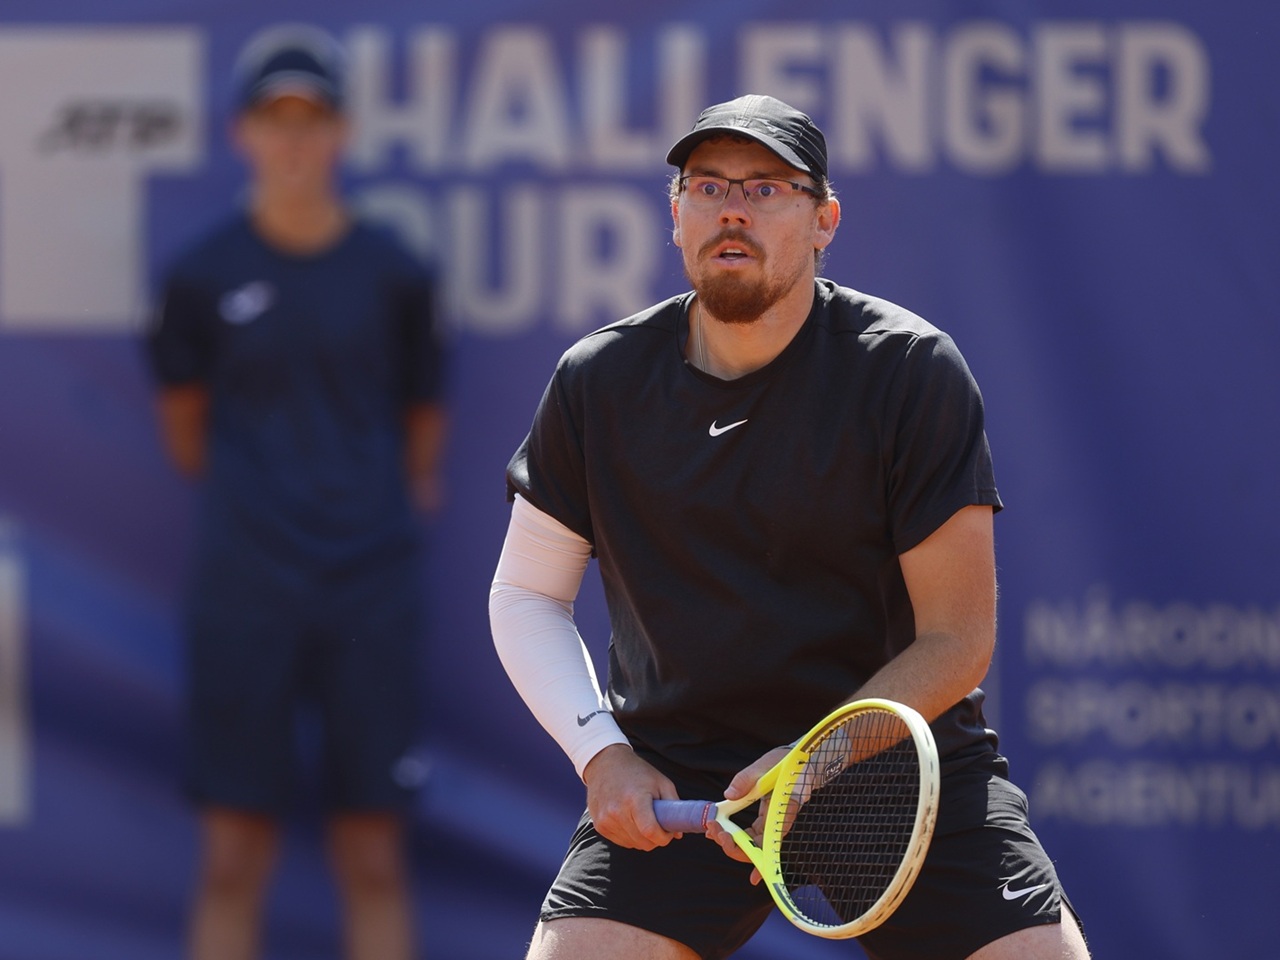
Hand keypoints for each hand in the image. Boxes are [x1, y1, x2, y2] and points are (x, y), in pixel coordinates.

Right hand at [582, 744, 679, 850]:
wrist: (605, 763)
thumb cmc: (637, 772)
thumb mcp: (661, 782)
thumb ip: (674, 806)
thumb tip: (678, 834)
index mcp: (635, 799)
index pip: (651, 831)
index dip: (664, 837)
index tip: (669, 832)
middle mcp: (617, 811)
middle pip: (644, 843)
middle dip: (656, 839)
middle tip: (658, 825)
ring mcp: (605, 820)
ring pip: (633, 845)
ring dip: (642, 838)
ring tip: (643, 819)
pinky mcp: (599, 825)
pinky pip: (621, 842)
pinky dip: (630, 836)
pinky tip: (630, 820)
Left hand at [705, 745, 789, 884]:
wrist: (802, 761)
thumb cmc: (789, 763)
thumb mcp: (765, 765)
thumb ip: (746, 779)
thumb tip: (728, 795)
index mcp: (783, 813)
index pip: (769, 844)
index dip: (756, 858)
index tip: (741, 860)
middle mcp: (778, 823)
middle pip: (757, 848)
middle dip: (733, 846)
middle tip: (713, 832)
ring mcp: (771, 823)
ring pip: (752, 842)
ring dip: (731, 841)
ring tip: (712, 830)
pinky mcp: (766, 818)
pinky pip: (751, 834)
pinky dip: (736, 836)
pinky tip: (723, 835)